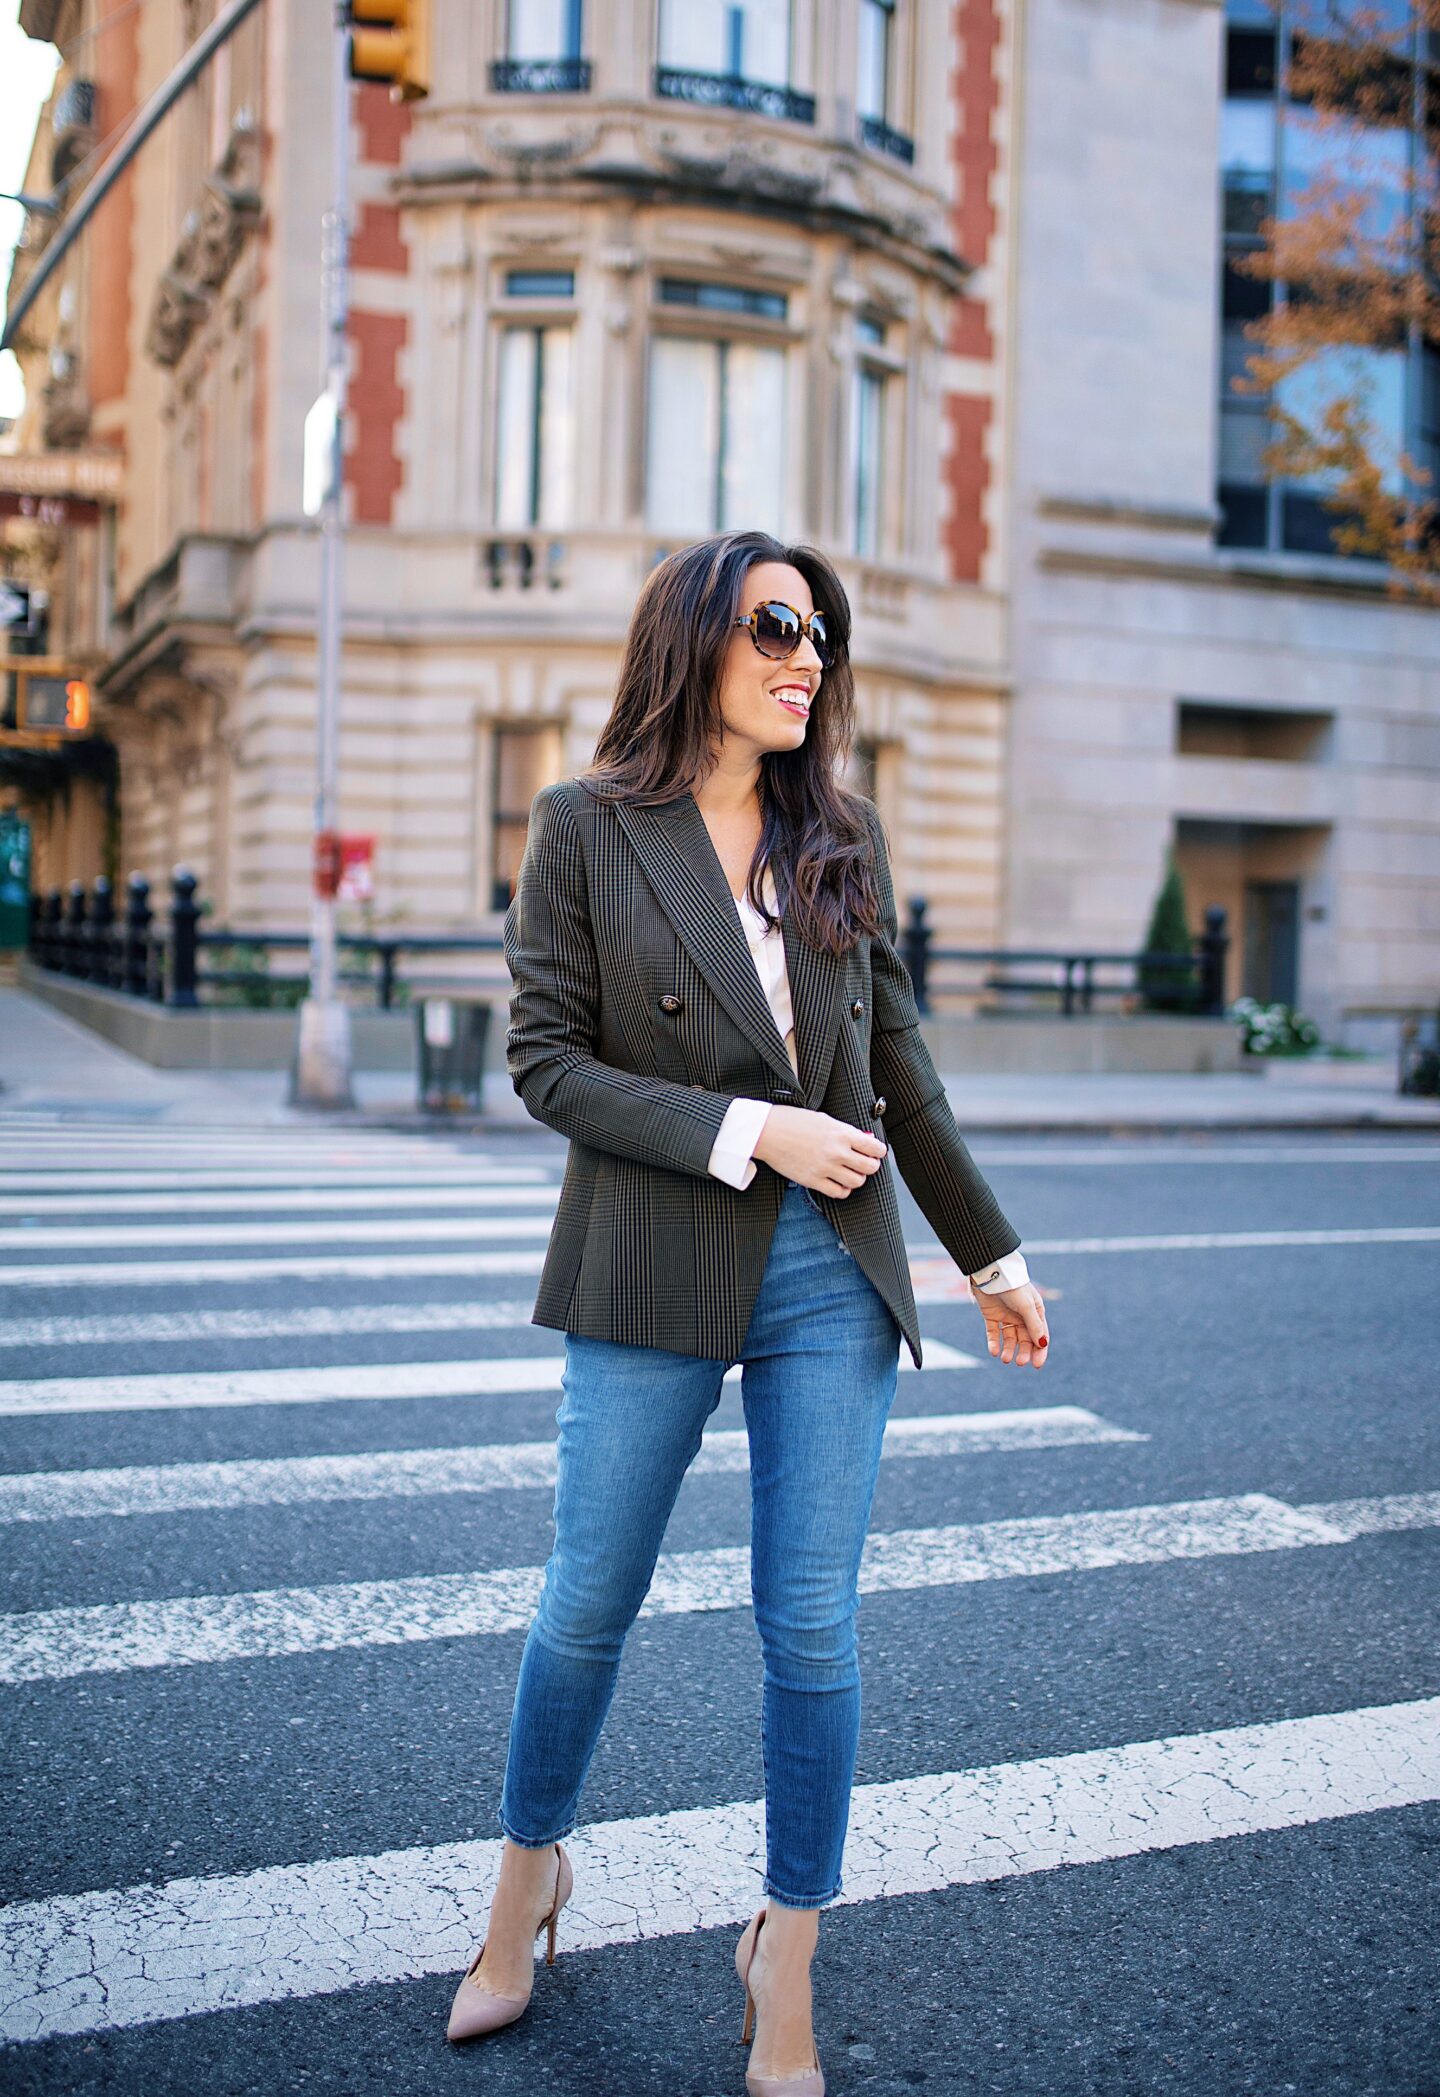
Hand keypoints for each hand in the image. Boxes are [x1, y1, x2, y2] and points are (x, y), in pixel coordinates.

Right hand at [752, 1104, 885, 1196]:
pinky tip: (839, 1183)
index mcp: (841, 1133)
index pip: (874, 1147)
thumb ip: (845, 1130)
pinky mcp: (813, 1180)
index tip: (876, 1152)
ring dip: (857, 1178)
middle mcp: (836, 1152)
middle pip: (869, 1167)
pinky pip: (838, 1192)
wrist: (767, 1132)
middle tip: (866, 1163)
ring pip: (857, 1182)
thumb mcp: (823, 1119)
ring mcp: (825, 1168)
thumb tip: (863, 1138)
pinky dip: (843, 1189)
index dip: (879, 1151)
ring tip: (851, 1172)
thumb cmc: (792, 1121)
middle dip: (871, 1165)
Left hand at [974, 1282, 1049, 1367]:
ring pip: (1009, 1338)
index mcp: (1035, 1312)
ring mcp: (1007, 1316)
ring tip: (1005, 1359)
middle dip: (1023, 1352)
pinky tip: (994, 1351)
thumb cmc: (1013, 1286)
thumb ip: (1034, 1325)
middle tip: (1019, 1362)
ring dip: (1008, 1350)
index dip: (1039, 1351)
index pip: (1040, 1335)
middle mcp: (1022, 1316)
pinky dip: (994, 1343)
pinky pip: (994, 1333)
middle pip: (1025, 1339)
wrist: (990, 1272)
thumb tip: (1043, 1344)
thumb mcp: (1026, 1306)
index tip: (1037, 1365)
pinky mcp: (992, 1315)